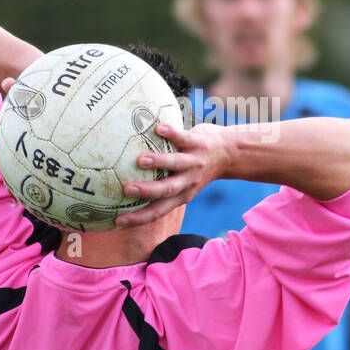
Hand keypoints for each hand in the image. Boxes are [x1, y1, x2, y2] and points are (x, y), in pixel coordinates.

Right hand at [115, 122, 231, 227]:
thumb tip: (123, 188)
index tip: (118, 221)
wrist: (230, 152)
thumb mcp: (184, 184)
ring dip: (159, 162)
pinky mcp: (198, 143)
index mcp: (182, 195)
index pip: (158, 211)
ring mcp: (194, 161)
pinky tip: (158, 128)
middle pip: (167, 190)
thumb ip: (161, 186)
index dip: (139, 218)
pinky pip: (183, 137)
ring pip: (176, 164)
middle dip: (147, 191)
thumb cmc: (196, 168)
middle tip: (126, 189)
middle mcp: (188, 181)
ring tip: (140, 160)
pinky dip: (171, 133)